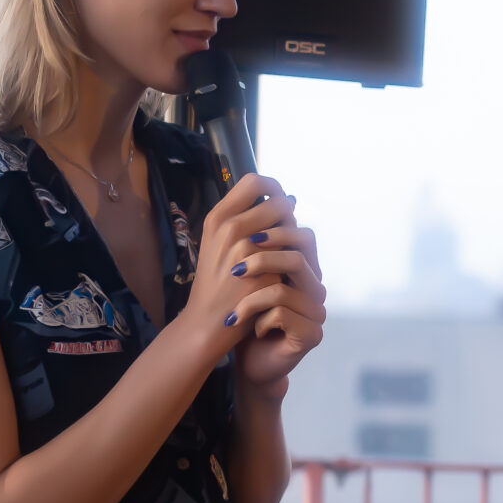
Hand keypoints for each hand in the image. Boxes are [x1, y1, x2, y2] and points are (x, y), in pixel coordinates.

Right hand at [181, 174, 325, 392]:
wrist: (208, 321)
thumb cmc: (218, 282)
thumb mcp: (220, 243)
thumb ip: (245, 221)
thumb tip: (287, 200)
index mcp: (218, 217)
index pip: (255, 181)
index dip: (273, 187)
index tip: (278, 201)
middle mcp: (230, 227)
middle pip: (279, 201)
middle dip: (289, 216)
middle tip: (286, 235)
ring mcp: (246, 249)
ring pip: (290, 227)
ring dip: (294, 238)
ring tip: (285, 254)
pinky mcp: (262, 271)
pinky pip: (292, 253)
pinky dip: (294, 260)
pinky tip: (287, 274)